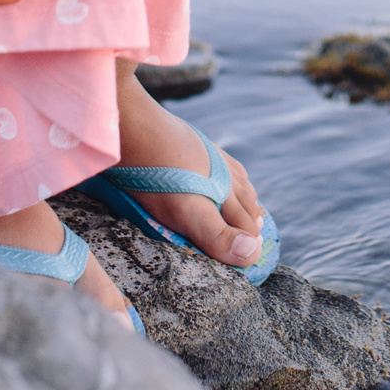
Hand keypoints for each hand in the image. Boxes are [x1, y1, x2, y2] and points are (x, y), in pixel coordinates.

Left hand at [111, 64, 267, 267]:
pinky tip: (228, 176)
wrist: (136, 130)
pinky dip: (234, 178)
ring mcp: (215, 158)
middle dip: (250, 224)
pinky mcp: (201, 144)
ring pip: (240, 184)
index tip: (248, 259)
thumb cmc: (160, 180)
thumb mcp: (188, 215)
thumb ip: (219, 236)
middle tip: (253, 239)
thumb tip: (253, 255)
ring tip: (248, 213)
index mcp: (227, 195)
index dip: (248, 245)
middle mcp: (227, 176)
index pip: (246, 226)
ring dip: (246, 202)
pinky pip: (227, 165)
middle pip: (247, 206)